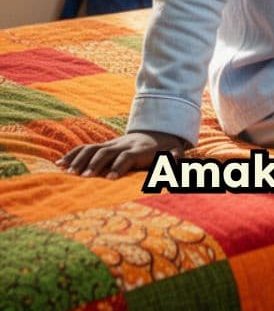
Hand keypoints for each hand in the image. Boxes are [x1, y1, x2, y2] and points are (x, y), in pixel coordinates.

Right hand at [56, 130, 187, 179]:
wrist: (157, 131)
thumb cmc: (165, 147)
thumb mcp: (175, 152)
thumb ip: (175, 159)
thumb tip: (178, 164)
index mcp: (138, 150)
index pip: (126, 156)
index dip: (119, 166)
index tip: (111, 179)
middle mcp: (122, 145)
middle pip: (105, 152)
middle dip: (95, 164)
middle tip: (85, 178)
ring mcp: (111, 144)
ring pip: (92, 149)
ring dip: (80, 160)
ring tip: (68, 173)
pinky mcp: (103, 145)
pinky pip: (85, 148)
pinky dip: (72, 154)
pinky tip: (59, 164)